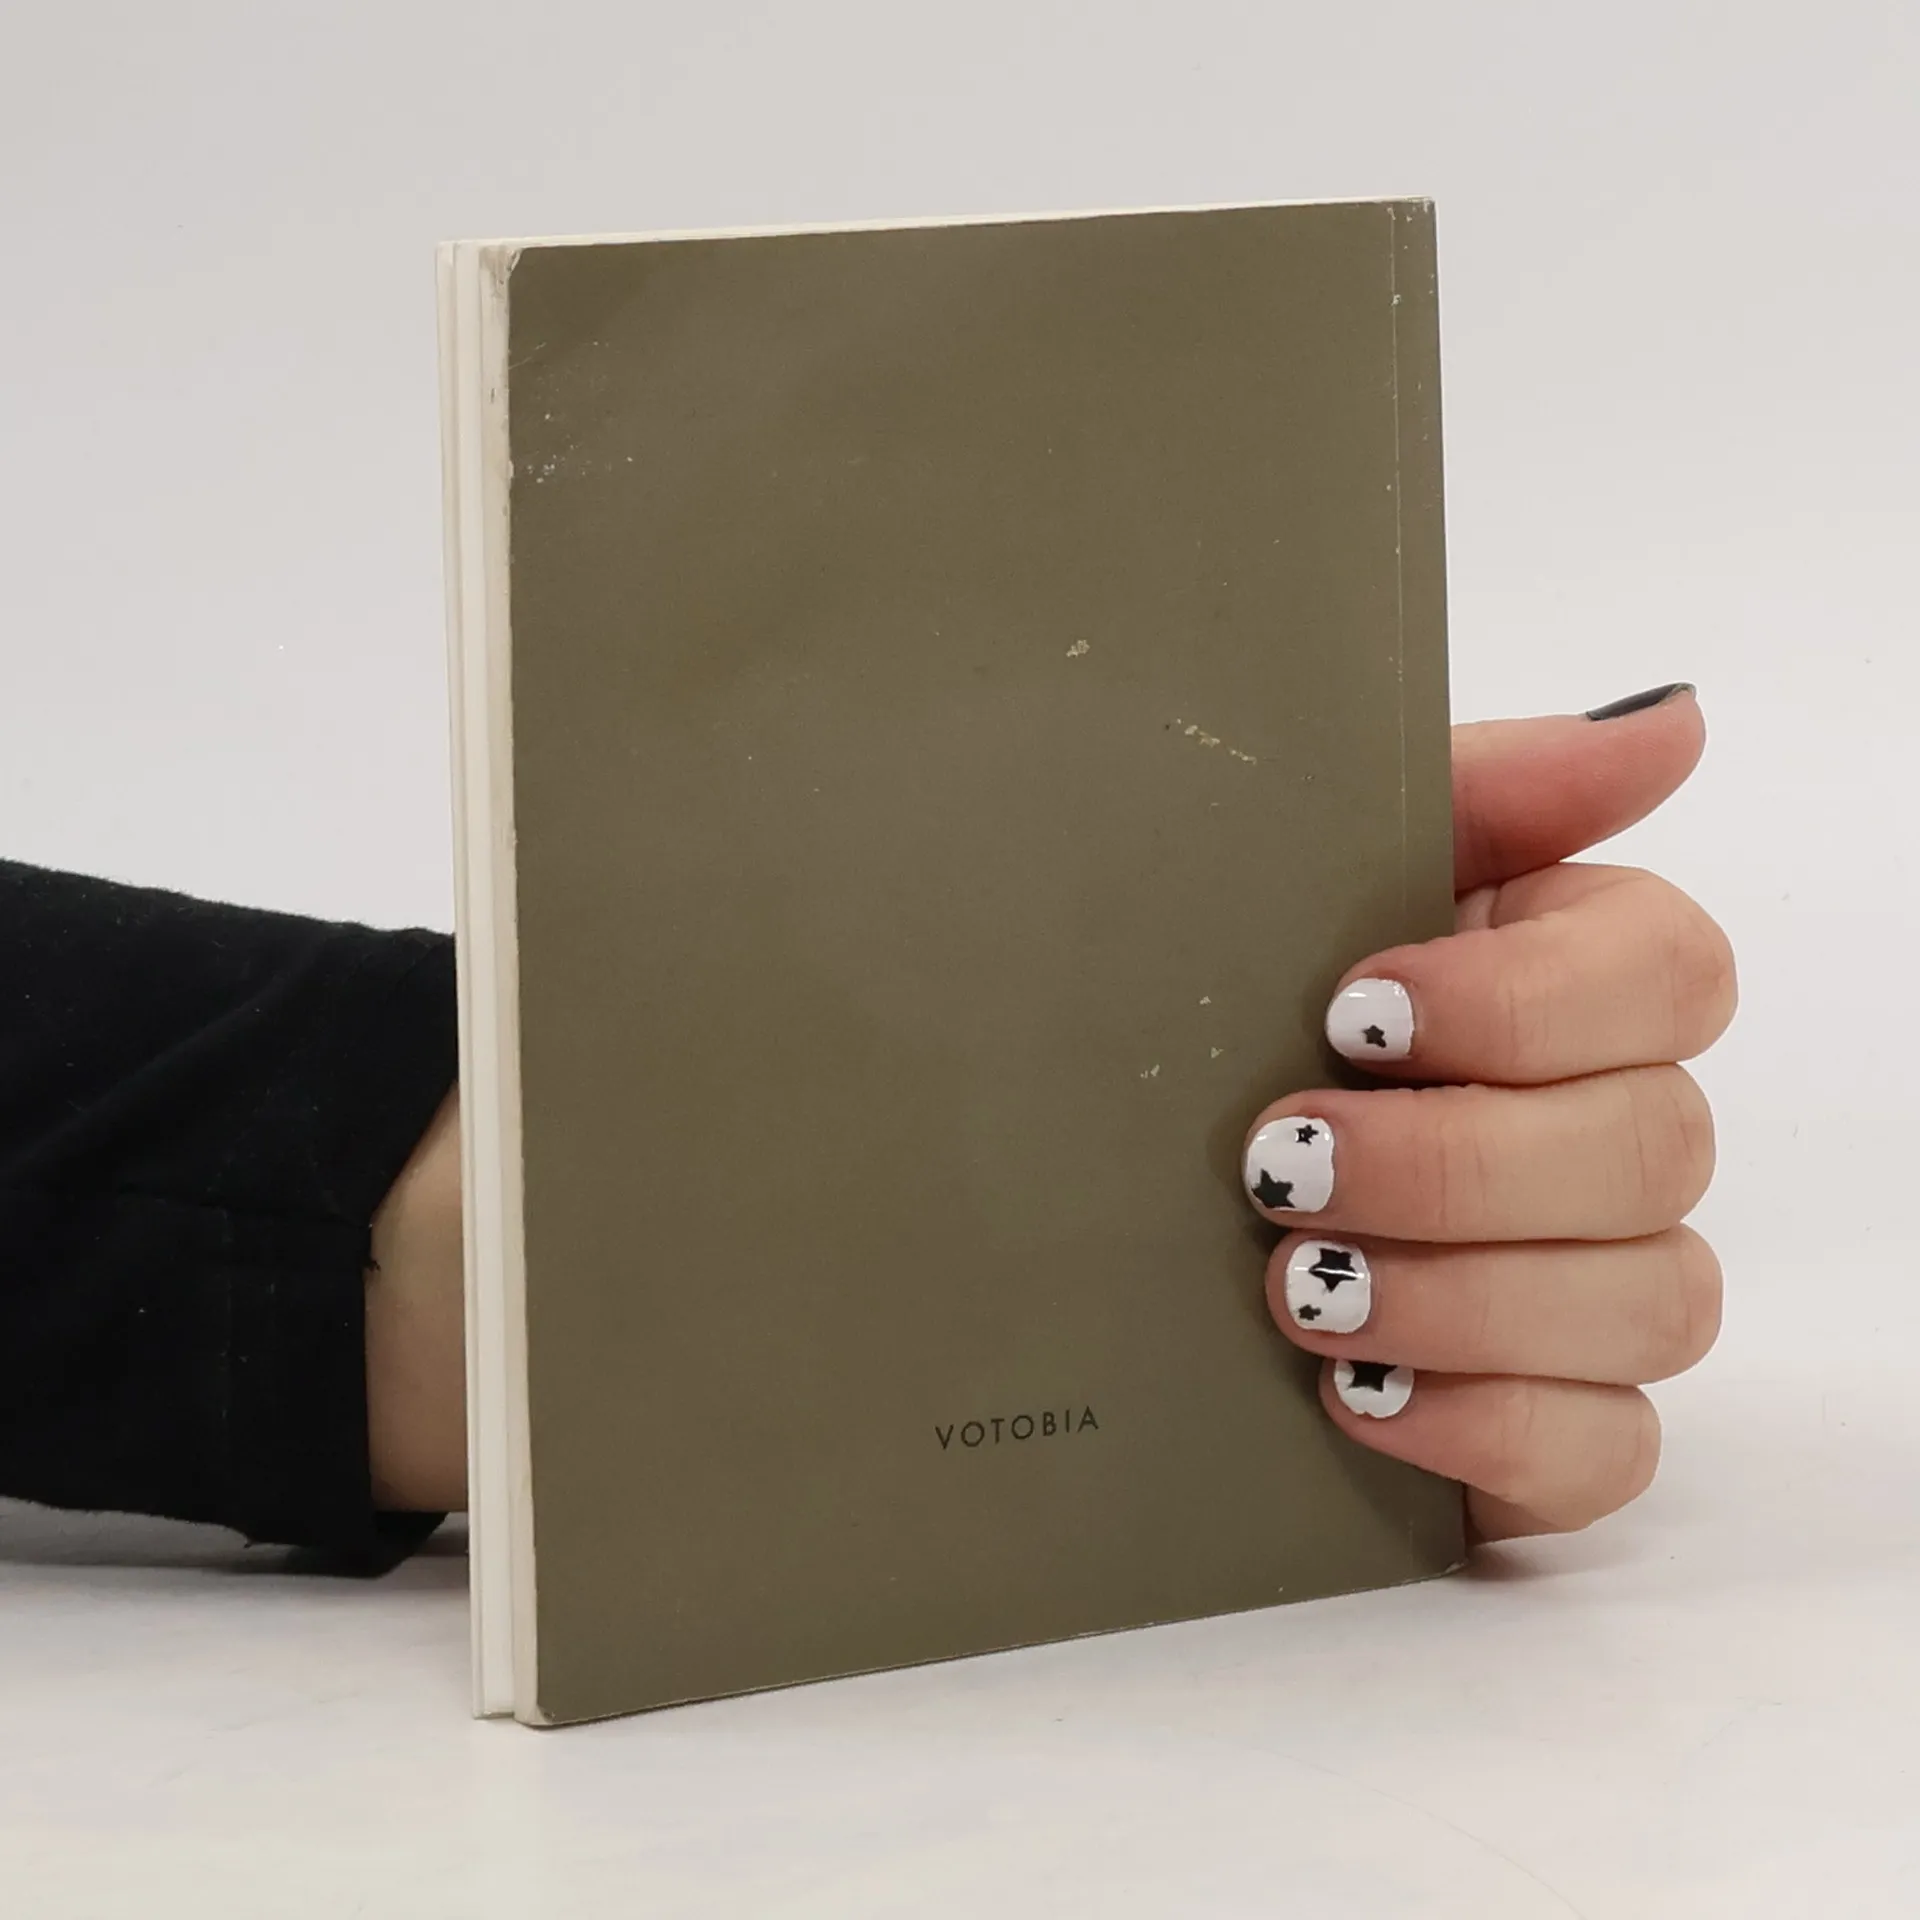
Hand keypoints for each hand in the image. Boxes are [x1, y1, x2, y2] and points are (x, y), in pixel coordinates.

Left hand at [1241, 684, 1733, 1539]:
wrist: (1124, 1191)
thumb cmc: (1236, 1009)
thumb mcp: (1313, 875)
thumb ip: (1487, 789)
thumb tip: (1671, 720)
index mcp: (1567, 978)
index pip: (1672, 973)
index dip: (1526, 1002)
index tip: (1354, 1013)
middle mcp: (1611, 1126)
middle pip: (1659, 1144)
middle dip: (1456, 1163)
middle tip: (1281, 1167)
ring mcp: (1600, 1282)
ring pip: (1656, 1302)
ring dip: (1463, 1298)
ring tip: (1295, 1288)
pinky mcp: (1558, 1419)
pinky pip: (1611, 1451)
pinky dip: (1489, 1429)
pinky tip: (1356, 1397)